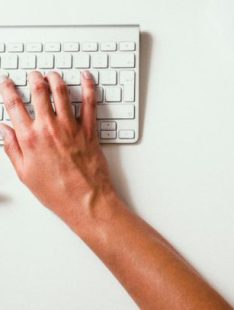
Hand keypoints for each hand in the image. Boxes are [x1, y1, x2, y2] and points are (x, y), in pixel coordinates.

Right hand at [0, 71, 115, 224]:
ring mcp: (71, 127)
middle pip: (39, 92)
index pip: (14, 105)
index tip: (6, 81)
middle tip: (33, 74)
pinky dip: (88, 87)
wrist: (86, 200)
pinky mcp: (90, 130)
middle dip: (34, 78)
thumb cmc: (57, 191)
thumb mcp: (25, 174)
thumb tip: (3, 130)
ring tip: (52, 74)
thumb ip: (12, 149)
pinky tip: (86, 77)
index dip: (7, 89)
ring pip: (62, 92)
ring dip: (56, 79)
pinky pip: (90, 103)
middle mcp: (50, 128)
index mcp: (30, 138)